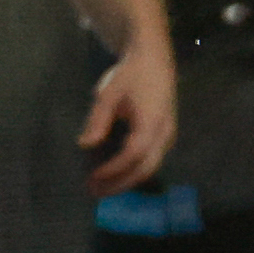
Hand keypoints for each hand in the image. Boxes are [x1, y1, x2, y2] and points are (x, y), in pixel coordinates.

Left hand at [83, 41, 177, 191]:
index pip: (133, 154)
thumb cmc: (130, 75)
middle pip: (145, 168)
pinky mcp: (165, 135)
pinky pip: (151, 159)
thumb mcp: (108, 94)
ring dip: (126, 180)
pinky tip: (115, 174)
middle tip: (94, 192)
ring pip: (150, 166)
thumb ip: (98, 120)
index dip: (113, 169)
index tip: (93, 177)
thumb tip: (85, 144)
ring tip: (101, 187)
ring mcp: (168, 135)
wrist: (154, 59)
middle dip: (119, 183)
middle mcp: (164, 133)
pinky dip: (133, 170)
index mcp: (152, 122)